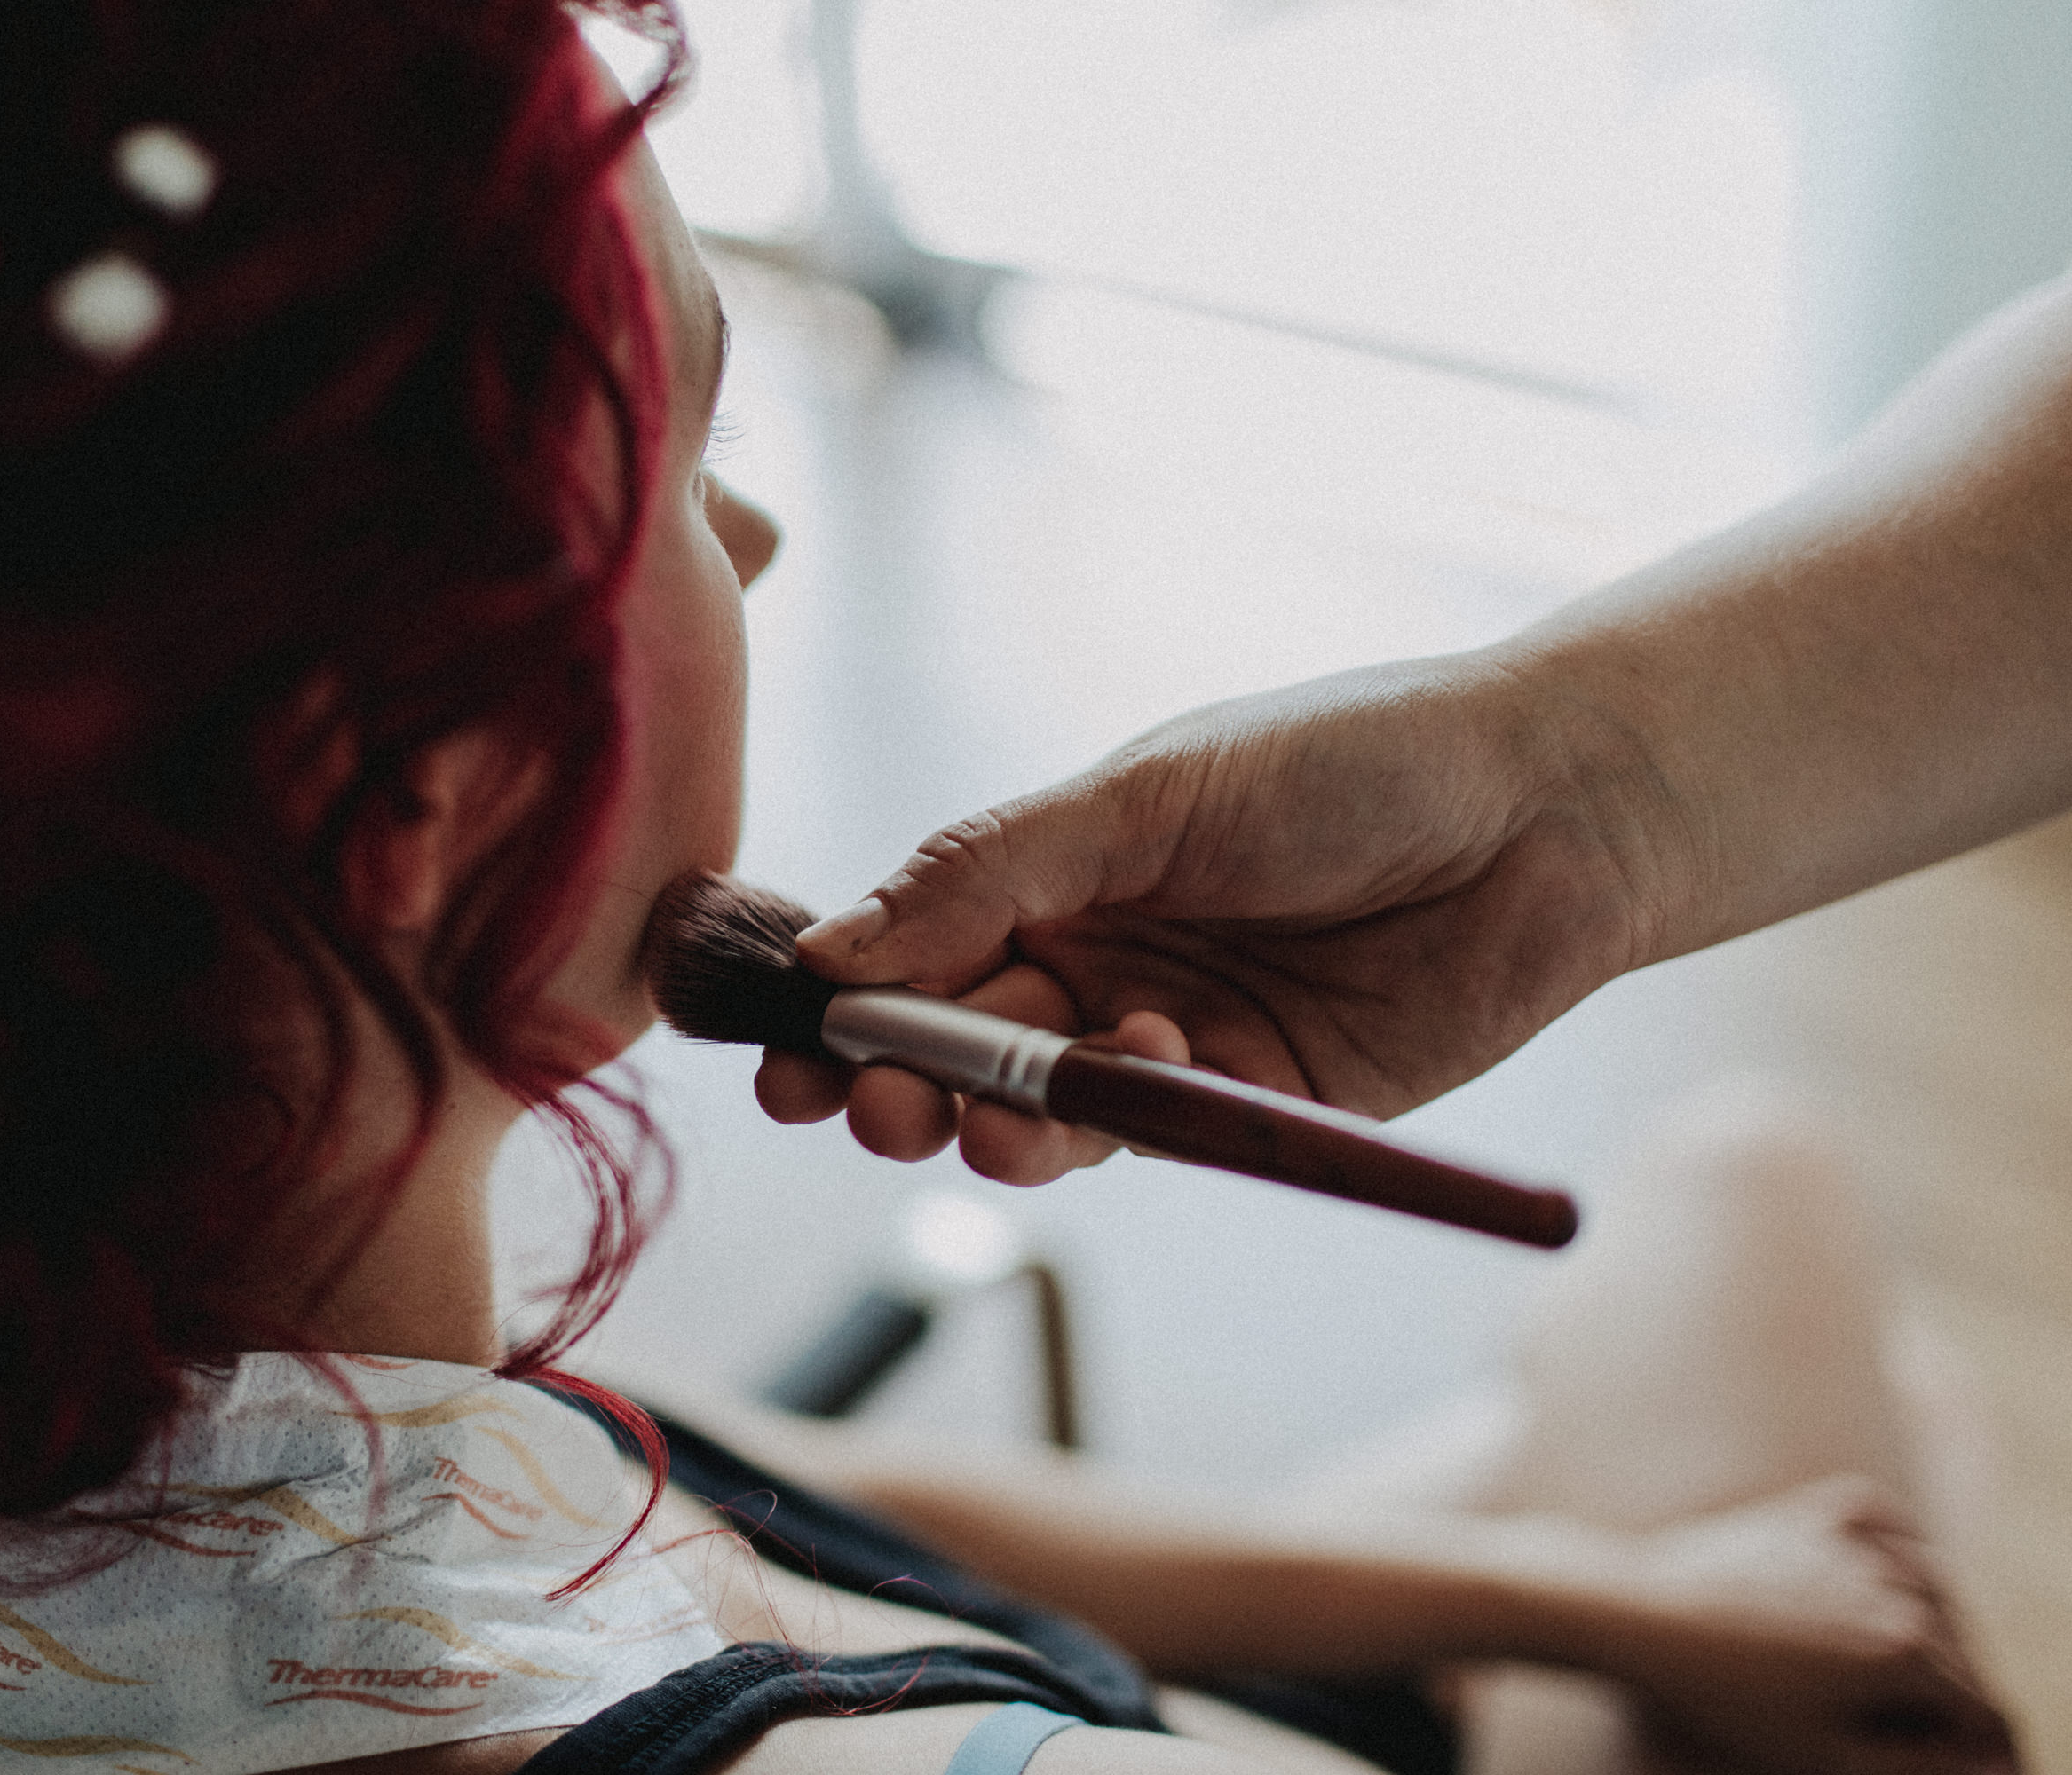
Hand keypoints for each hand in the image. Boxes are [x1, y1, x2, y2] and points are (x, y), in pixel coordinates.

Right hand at [757, 650, 1687, 1180]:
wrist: (1552, 810)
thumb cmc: (1348, 761)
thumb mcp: (1148, 793)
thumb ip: (990, 870)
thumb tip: (830, 948)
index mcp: (1053, 869)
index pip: (908, 948)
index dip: (837, 1004)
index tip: (775, 1055)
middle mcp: (1095, 960)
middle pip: (956, 1045)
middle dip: (896, 1081)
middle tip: (864, 1104)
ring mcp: (1168, 1040)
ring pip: (1039, 1112)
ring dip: (991, 1124)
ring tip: (973, 1121)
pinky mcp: (1253, 1108)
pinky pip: (1153, 1140)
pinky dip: (1120, 1122)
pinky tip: (1144, 1068)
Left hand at [1595, 1476, 2014, 1774]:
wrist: (1637, 1617)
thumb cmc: (1724, 1698)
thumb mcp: (1825, 1755)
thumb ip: (1921, 1763)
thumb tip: (1989, 1764)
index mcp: (1905, 1650)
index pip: (1977, 1703)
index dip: (1968, 1737)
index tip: (1936, 1748)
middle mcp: (1891, 1587)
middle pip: (1961, 1644)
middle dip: (1955, 1682)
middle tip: (1921, 1713)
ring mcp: (1853, 1543)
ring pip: (1932, 1581)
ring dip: (1935, 1617)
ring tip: (1910, 1654)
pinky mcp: (1815, 1512)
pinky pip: (1882, 1517)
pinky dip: (1896, 1539)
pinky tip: (1887, 1568)